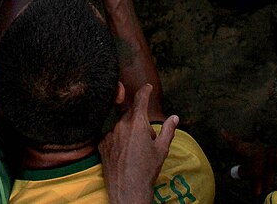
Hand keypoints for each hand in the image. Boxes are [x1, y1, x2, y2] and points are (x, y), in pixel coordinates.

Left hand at [101, 84, 177, 203]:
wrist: (128, 190)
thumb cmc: (147, 170)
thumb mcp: (162, 150)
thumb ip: (168, 130)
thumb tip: (175, 117)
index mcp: (137, 124)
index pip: (141, 100)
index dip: (145, 91)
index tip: (148, 87)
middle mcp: (121, 125)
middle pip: (131, 114)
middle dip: (140, 121)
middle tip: (148, 138)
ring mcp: (110, 135)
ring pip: (121, 126)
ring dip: (128, 131)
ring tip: (135, 150)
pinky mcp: (101, 145)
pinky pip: (112, 136)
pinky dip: (118, 140)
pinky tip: (124, 154)